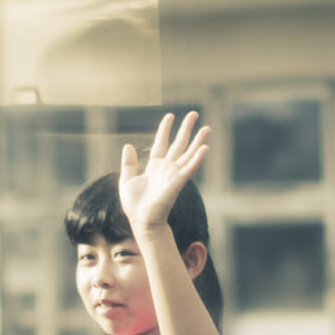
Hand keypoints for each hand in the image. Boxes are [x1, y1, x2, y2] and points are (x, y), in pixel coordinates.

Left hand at [118, 112, 210, 231]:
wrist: (142, 220)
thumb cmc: (135, 205)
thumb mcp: (127, 180)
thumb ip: (129, 163)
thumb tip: (128, 145)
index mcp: (155, 166)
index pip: (161, 143)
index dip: (165, 129)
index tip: (170, 116)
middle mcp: (167, 168)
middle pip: (179, 144)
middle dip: (186, 129)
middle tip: (194, 114)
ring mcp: (174, 174)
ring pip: (189, 153)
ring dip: (198, 140)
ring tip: (207, 127)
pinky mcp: (178, 182)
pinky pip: (189, 168)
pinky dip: (197, 158)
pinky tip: (205, 147)